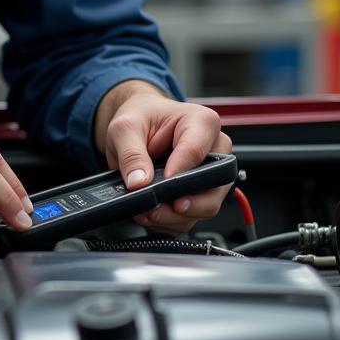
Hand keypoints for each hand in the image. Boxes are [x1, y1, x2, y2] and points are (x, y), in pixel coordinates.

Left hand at [94, 80, 231, 233]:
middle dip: (183, 203)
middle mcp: (215, 150)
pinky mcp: (201, 194)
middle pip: (212, 186)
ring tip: (148, 212)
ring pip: (205, 207)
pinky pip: (192, 217)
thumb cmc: (142, 118)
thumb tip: (139, 182)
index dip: (179, 172)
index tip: (162, 183)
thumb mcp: (125, 128)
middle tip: (156, 207)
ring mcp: (211, 175)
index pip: (196, 151)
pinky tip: (152, 214)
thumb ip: (131, 153)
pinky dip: (171, 221)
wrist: (141, 125)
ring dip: (174, 217)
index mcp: (202, 122)